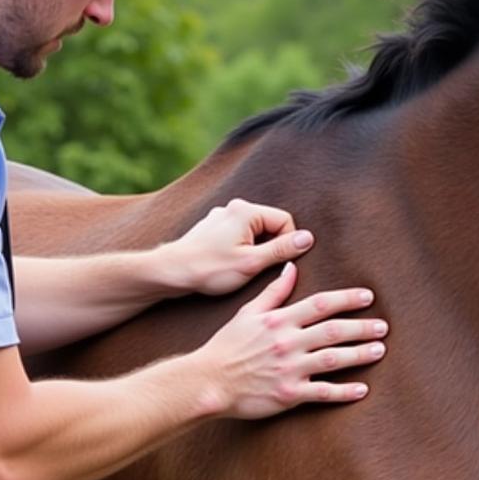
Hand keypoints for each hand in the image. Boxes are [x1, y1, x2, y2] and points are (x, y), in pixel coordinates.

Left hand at [168, 198, 314, 295]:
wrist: (170, 272)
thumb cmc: (209, 269)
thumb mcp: (252, 263)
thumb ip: (282, 250)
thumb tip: (307, 239)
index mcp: (246, 211)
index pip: (285, 221)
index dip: (286, 245)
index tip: (273, 263)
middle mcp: (234, 207)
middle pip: (271, 225)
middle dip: (270, 247)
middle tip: (256, 267)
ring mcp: (222, 216)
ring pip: (255, 232)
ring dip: (255, 250)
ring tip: (240, 267)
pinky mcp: (213, 227)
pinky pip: (239, 235)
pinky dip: (240, 249)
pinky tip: (228, 264)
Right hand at [194, 261, 387, 418]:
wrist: (208, 380)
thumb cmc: (227, 346)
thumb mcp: (248, 312)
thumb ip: (274, 292)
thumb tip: (292, 268)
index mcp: (280, 320)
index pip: (321, 304)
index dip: (347, 299)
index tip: (368, 297)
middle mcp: (288, 342)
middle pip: (334, 331)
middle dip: (362, 327)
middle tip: (384, 327)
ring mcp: (290, 369)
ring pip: (334, 359)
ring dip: (360, 354)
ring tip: (380, 350)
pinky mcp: (289, 394)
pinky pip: (322, 392)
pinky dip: (344, 392)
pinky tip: (362, 390)